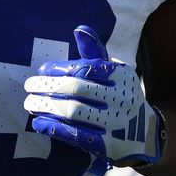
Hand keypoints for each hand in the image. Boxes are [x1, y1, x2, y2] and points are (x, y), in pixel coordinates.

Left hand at [24, 26, 163, 175]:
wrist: (146, 134)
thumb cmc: (120, 96)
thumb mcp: (114, 73)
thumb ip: (95, 53)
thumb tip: (80, 29)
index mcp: (121, 76)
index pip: (85, 68)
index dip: (60, 68)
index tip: (42, 70)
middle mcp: (120, 98)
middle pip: (76, 88)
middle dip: (48, 86)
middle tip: (30, 86)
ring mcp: (114, 123)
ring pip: (73, 111)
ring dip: (47, 106)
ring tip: (29, 103)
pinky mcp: (106, 146)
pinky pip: (76, 136)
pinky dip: (54, 128)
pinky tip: (39, 123)